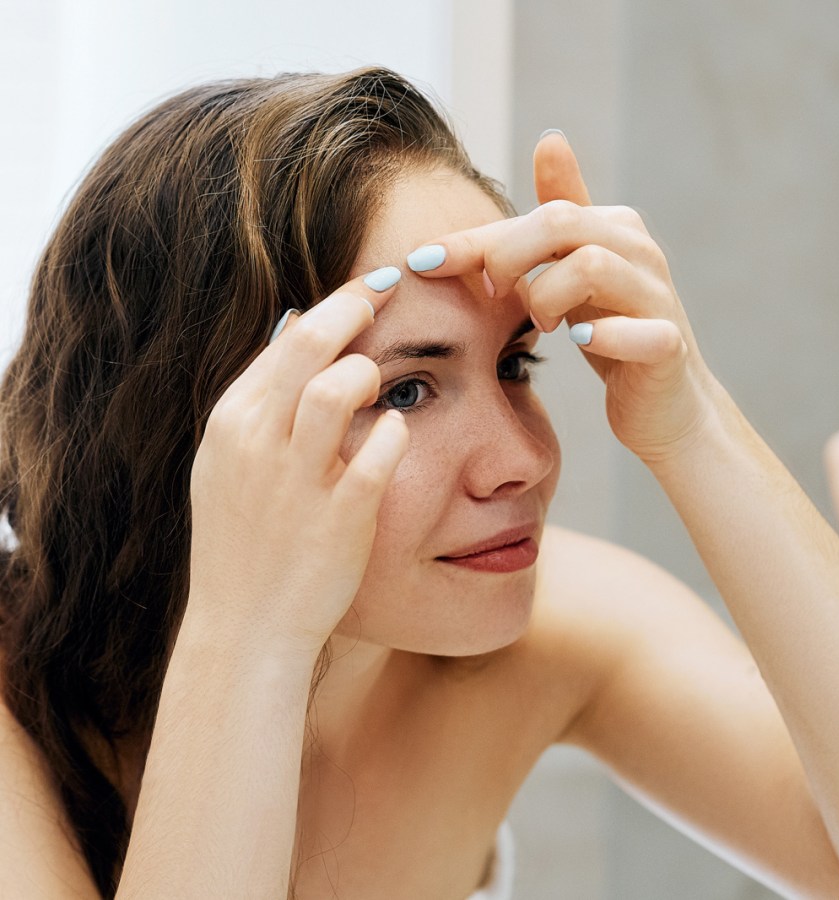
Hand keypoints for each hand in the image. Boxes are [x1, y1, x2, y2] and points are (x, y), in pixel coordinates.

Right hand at [186, 270, 409, 661]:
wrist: (246, 627)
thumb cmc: (245, 542)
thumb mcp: (230, 465)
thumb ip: (262, 402)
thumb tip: (296, 330)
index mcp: (232, 423)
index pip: (288, 337)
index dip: (336, 306)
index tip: (369, 290)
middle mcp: (259, 441)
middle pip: (313, 343)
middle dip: (357, 308)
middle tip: (389, 296)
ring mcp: (299, 477)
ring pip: (344, 386)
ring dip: (373, 372)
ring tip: (382, 383)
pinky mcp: (343, 513)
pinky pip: (384, 449)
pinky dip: (399, 433)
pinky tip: (400, 435)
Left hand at [407, 132, 719, 463]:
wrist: (669, 402)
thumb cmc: (618, 329)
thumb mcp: (583, 266)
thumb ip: (563, 212)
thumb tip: (550, 139)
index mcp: (615, 226)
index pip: (537, 213)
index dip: (475, 237)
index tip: (421, 261)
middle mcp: (641, 251)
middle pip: (563, 223)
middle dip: (508, 255)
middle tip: (491, 293)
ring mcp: (658, 297)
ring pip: (593, 266)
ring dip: (547, 295)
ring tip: (539, 325)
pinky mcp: (668, 345)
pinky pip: (639, 331)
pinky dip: (604, 335)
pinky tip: (582, 340)